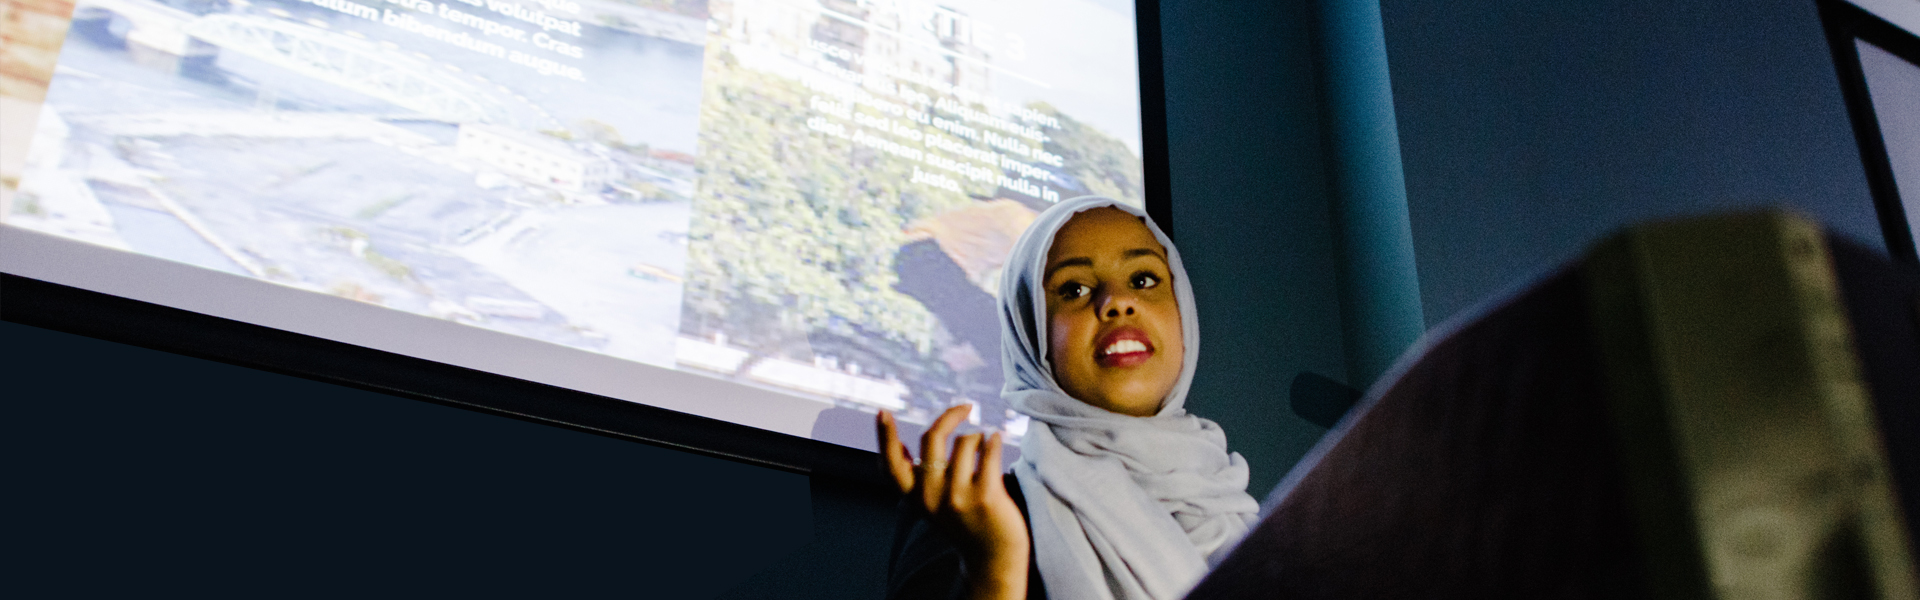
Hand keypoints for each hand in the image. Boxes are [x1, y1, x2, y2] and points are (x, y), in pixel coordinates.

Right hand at [878, 406, 1029, 599]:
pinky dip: (994, 439)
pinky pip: (989, 449)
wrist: (992, 557)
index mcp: (915, 497)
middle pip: (932, 437)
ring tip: (986, 445)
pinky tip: (996, 440)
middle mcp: (931, 496)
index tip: (882, 412)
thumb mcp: (931, 504)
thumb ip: (918, 478)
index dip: (884, 437)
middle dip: (950, 415)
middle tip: (965, 407)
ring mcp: (958, 496)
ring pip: (966, 440)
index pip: (891, 464)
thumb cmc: (964, 522)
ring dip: (979, 436)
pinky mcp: (985, 496)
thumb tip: (900, 443)